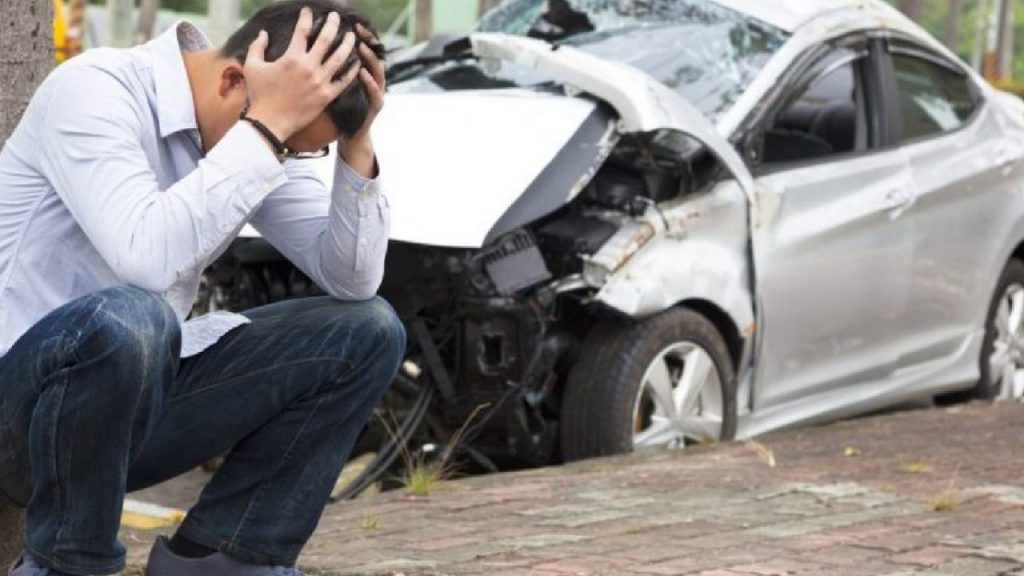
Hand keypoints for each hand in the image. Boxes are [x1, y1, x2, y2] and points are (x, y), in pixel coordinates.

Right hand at [244, 8, 362, 140]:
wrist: (270, 122)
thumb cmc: (259, 95)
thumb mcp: (252, 67)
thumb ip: (256, 47)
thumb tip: (263, 33)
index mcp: (291, 57)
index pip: (302, 30)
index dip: (306, 17)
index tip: (308, 11)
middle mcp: (308, 67)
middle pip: (326, 39)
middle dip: (332, 24)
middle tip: (335, 16)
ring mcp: (320, 81)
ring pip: (339, 58)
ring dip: (347, 44)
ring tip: (351, 36)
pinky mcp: (327, 96)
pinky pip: (344, 81)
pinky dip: (352, 71)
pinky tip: (357, 63)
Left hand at [339, 23, 385, 176]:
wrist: (352, 135)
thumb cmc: (342, 110)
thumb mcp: (338, 86)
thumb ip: (336, 69)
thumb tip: (319, 51)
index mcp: (364, 76)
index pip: (365, 52)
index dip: (361, 38)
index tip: (352, 25)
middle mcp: (373, 82)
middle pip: (374, 58)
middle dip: (368, 43)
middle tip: (358, 32)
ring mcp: (376, 94)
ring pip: (378, 73)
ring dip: (369, 59)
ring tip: (361, 48)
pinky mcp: (375, 107)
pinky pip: (374, 92)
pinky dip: (369, 82)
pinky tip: (362, 72)